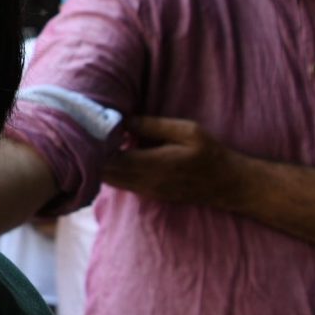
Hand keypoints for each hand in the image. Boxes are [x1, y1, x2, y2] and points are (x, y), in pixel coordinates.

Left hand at [102, 116, 246, 207]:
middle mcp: (144, 181)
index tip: (88, 127)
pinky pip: (120, 184)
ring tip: (97, 141)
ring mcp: (145, 191)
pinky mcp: (148, 194)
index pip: (109, 159)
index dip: (94, 145)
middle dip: (91, 155)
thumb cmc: (210, 154)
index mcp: (152, 164)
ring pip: (109, 180)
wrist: (228, 185)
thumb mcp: (187, 131)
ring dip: (99, 164)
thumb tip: (123, 120)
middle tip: (86, 133)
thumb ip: (153, 125)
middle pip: (103, 172)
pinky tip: (111, 154)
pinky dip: (110, 171)